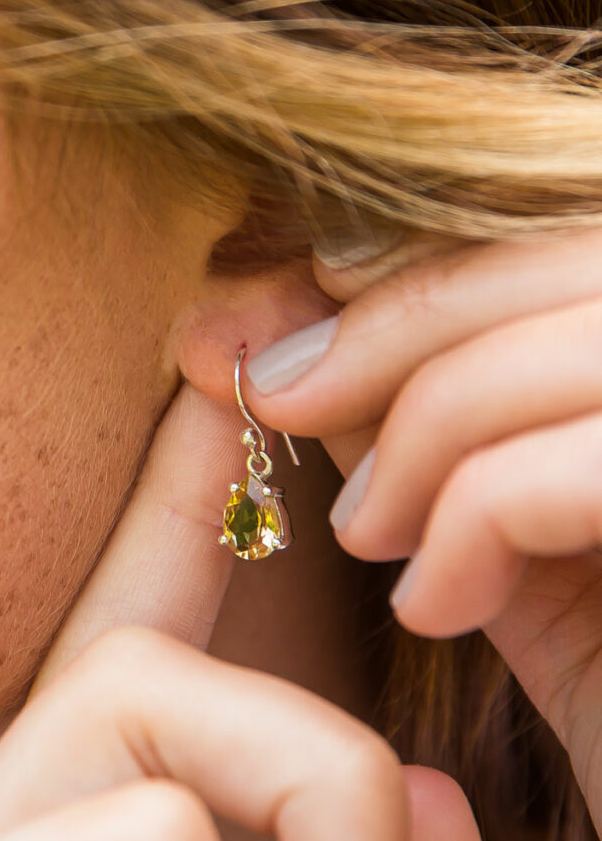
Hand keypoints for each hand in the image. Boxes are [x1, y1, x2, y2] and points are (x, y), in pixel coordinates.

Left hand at [238, 223, 601, 832]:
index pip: (552, 232)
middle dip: (390, 322)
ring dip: (427, 430)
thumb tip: (270, 325)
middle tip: (272, 398)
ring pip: (573, 346)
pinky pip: (582, 468)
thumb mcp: (503, 528)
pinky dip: (478, 519)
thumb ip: (421, 415)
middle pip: (565, 260)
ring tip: (364, 538)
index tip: (276, 318)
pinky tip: (432, 608)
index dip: (406, 262)